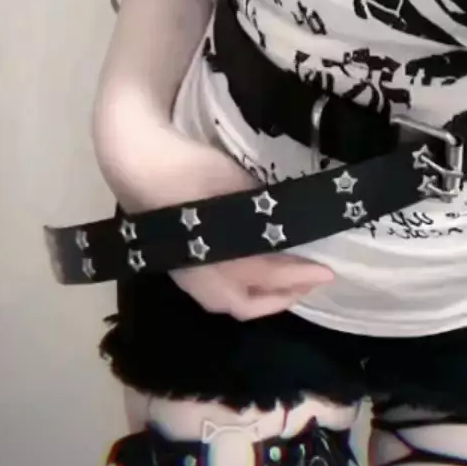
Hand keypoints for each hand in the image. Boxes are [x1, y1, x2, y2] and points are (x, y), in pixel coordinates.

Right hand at [92, 91, 334, 319]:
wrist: (137, 162)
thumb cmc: (189, 170)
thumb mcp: (235, 185)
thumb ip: (264, 212)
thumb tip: (294, 227)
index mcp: (214, 255)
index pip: (265, 275)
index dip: (299, 276)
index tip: (329, 271)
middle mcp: (198, 276)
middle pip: (245, 303)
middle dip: (282, 296)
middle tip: (312, 280)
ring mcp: (183, 273)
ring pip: (227, 302)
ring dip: (262, 298)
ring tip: (289, 281)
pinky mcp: (177, 265)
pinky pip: (214, 292)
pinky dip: (241, 291)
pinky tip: (255, 274)